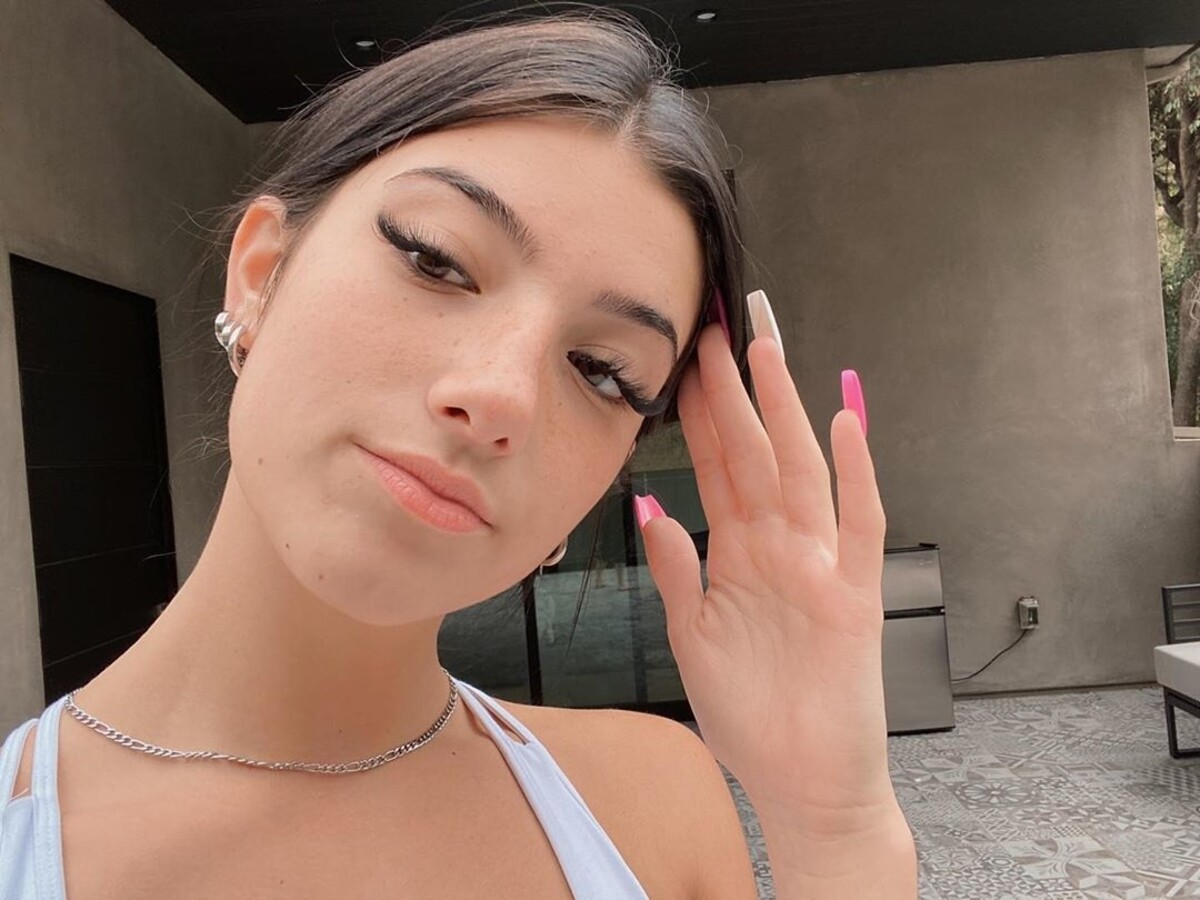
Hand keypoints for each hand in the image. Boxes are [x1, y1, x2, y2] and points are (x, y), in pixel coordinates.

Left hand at [637, 320, 894, 836]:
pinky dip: (854, 473)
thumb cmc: (752, 714)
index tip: (680, 358)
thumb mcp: (694, 637)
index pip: (714, 464)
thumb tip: (647, 509)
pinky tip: (845, 420)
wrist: (804, 785)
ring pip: (799, 470)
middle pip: (754, 450)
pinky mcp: (854, 596)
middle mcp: (779, 546)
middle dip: (734, 386)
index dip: (696, 412)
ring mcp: (819, 565)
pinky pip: (857, 524)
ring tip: (765, 349)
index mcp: (739, 553)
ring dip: (783, 409)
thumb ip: (676, 571)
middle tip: (718, 321)